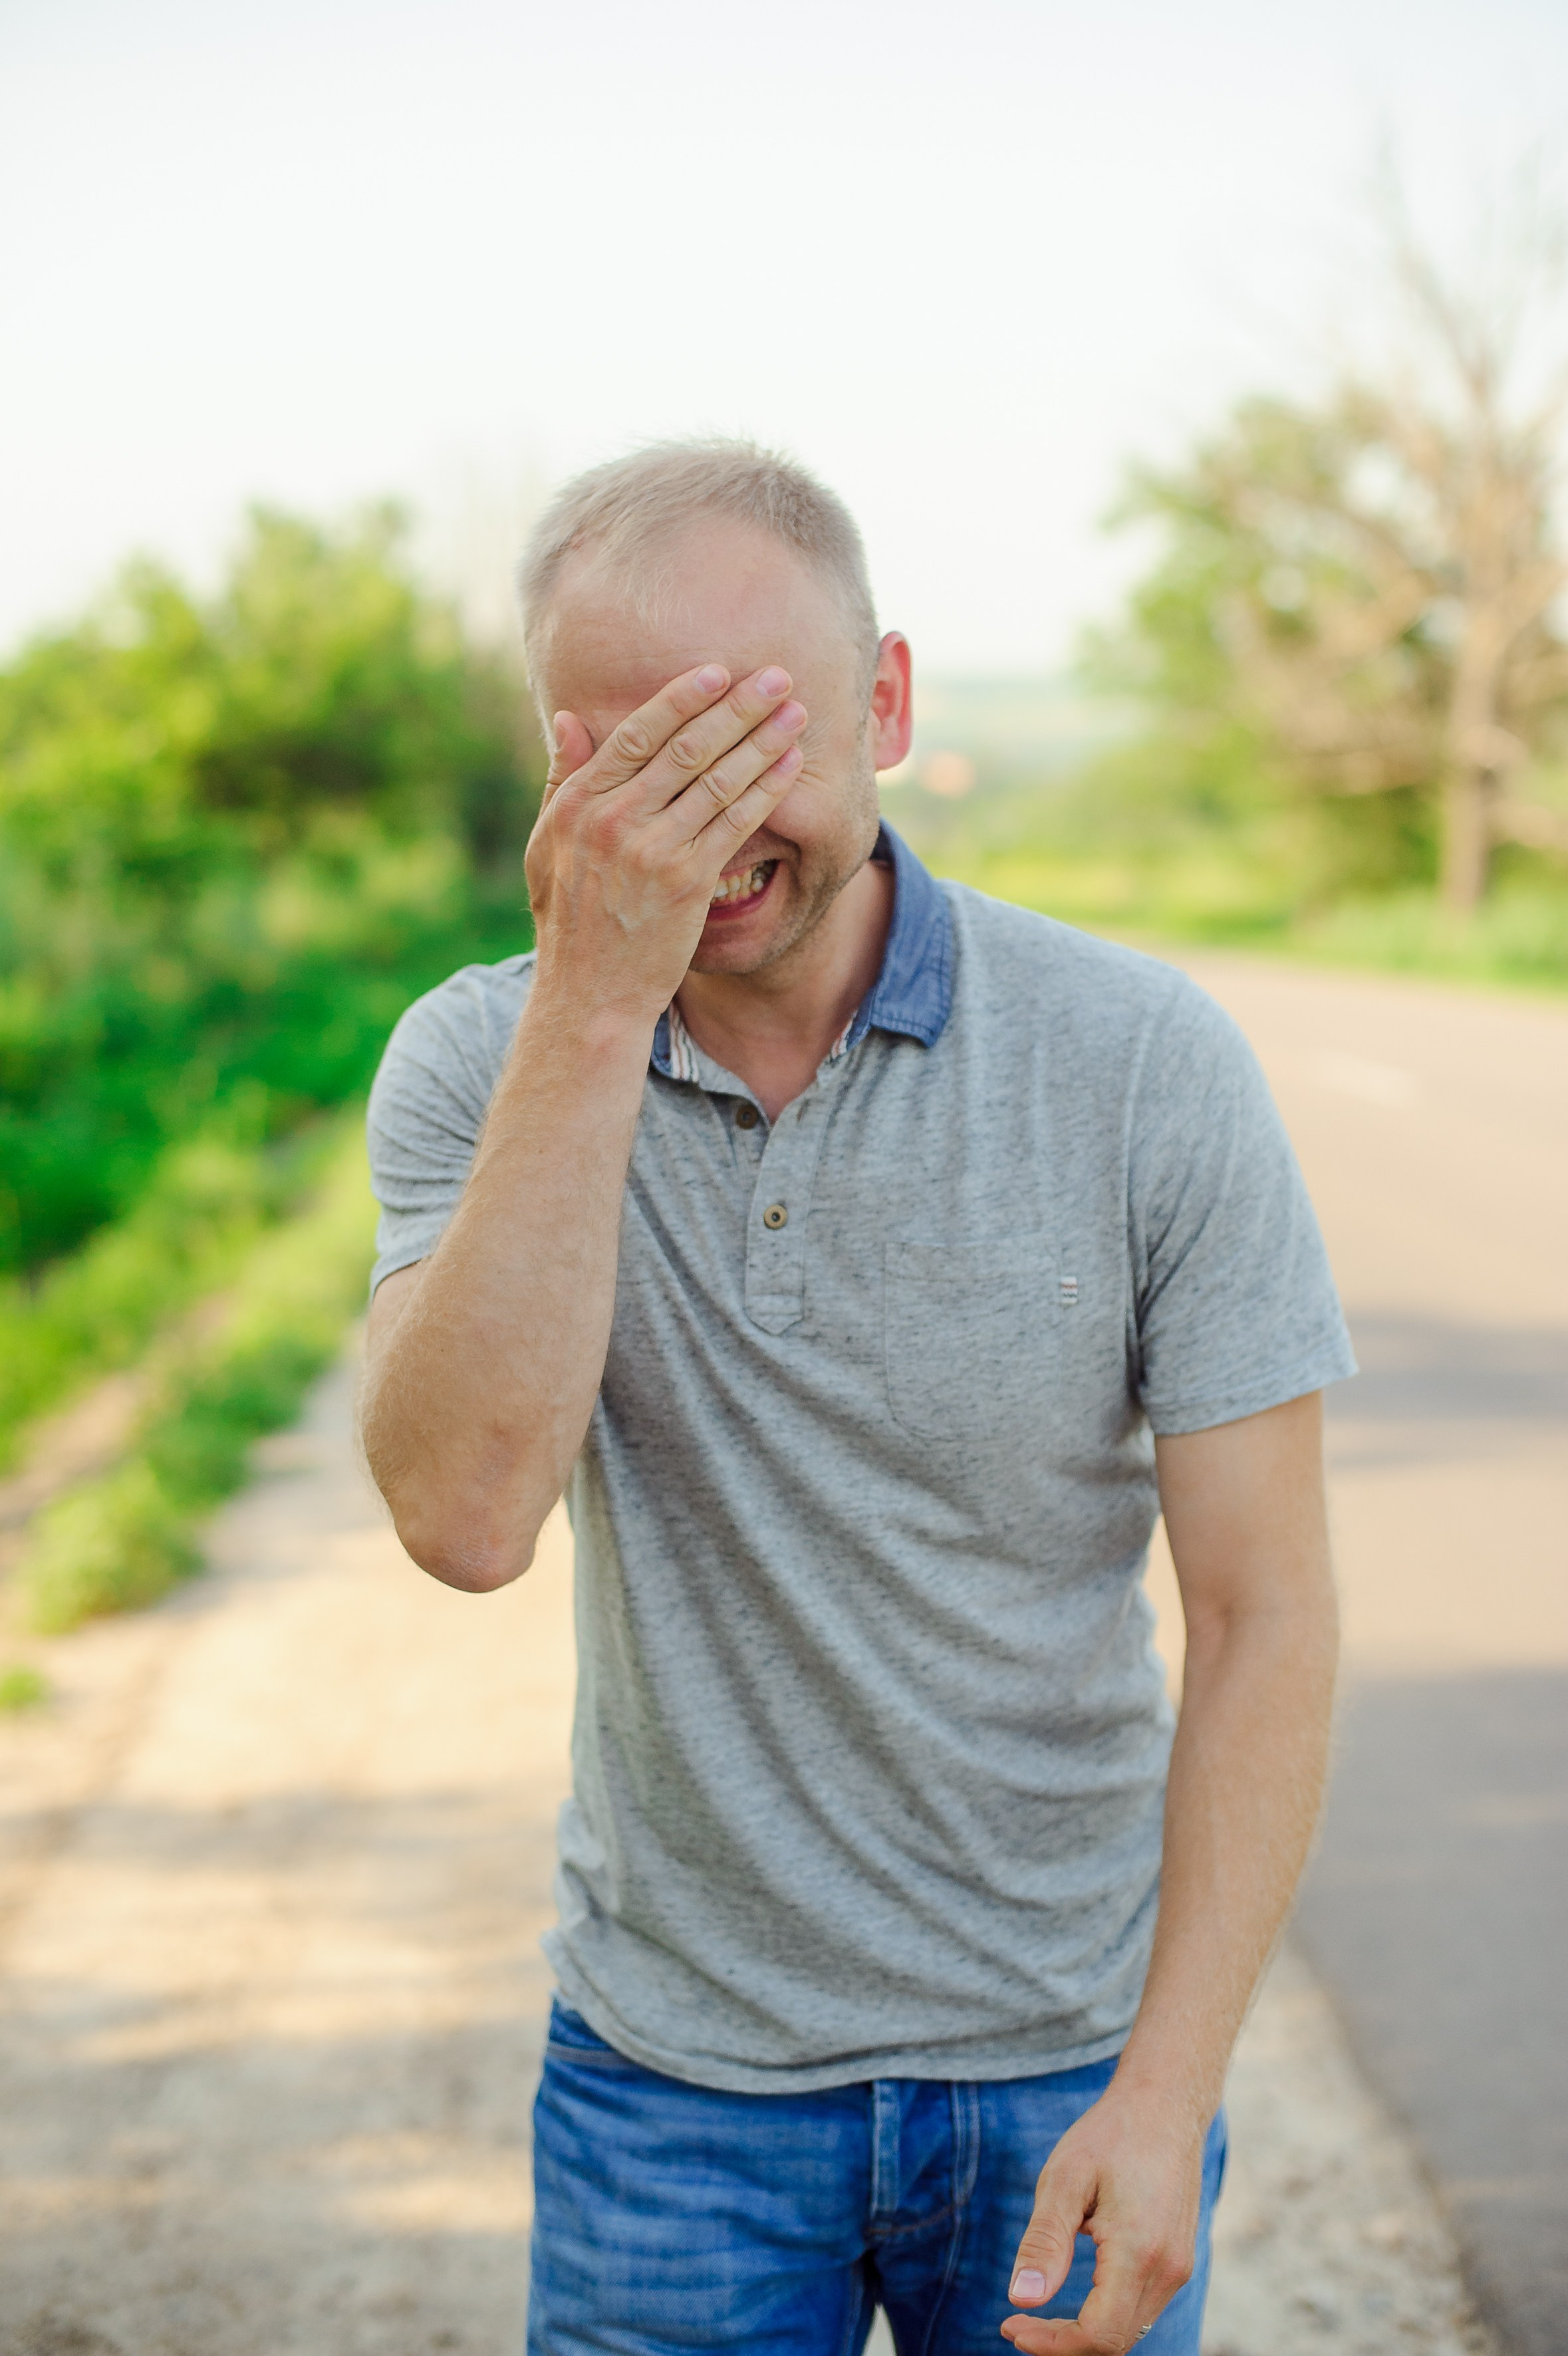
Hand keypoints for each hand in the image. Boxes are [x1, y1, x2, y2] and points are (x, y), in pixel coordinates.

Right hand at [525, 662, 805, 1026]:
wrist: (590, 994)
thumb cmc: (570, 920)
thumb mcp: (548, 846)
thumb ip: (561, 780)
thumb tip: (568, 717)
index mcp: (578, 804)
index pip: (636, 734)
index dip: (681, 699)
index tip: (718, 671)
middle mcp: (614, 820)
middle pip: (686, 748)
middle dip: (737, 707)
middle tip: (777, 676)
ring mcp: (653, 850)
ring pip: (718, 780)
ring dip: (763, 741)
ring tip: (796, 712)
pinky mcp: (688, 882)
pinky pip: (736, 822)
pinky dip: (766, 789)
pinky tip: (790, 765)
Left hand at [1000, 2086, 1203, 2353]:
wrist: (1165, 2105)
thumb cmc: (1110, 2135)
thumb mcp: (1064, 2178)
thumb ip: (1045, 2242)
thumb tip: (1021, 2299)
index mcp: (1140, 2252)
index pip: (1099, 2335)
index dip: (1052, 2344)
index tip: (1010, 2325)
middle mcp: (1168, 2270)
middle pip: (1115, 2342)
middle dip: (1063, 2343)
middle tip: (1015, 2324)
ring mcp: (1178, 2267)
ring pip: (1130, 2329)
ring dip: (1084, 2333)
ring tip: (1038, 2312)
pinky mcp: (1178, 2261)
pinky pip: (1140, 2308)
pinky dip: (1106, 2315)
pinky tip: (1076, 2293)